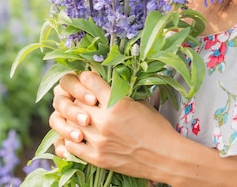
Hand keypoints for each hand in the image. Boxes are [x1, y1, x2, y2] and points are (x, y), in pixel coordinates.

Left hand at [49, 71, 178, 179]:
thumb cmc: (157, 129)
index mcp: (116, 103)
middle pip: (76, 100)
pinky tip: (76, 133)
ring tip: (79, 115)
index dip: (86, 77)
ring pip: (71, 121)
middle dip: (78, 97)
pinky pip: (72, 145)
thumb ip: (118, 95)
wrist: (166, 158)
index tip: (87, 79)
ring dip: (73, 117)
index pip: (88, 81)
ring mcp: (98, 140)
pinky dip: (71, 137)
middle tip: (82, 98)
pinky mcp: (97, 158)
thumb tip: (104, 86)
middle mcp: (104, 121)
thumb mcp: (140, 104)